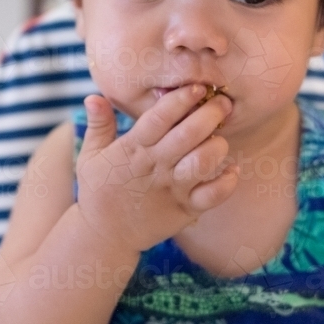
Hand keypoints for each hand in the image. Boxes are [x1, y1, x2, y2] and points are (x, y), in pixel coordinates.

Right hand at [75, 84, 237, 252]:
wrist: (105, 236)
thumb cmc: (99, 191)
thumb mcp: (90, 156)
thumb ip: (98, 125)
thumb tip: (93, 95)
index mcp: (132, 149)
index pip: (158, 118)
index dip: (180, 100)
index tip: (197, 87)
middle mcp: (154, 167)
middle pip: (187, 135)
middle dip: (209, 115)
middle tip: (223, 103)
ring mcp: (171, 190)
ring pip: (202, 163)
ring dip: (217, 146)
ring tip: (220, 137)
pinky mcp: (184, 210)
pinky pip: (212, 196)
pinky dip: (227, 182)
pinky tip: (233, 170)